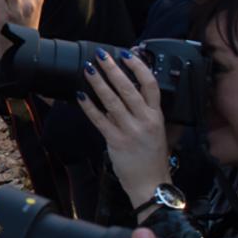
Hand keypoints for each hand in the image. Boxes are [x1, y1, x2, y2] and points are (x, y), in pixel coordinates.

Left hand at [79, 50, 171, 208]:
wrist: (150, 183)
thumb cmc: (152, 158)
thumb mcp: (155, 131)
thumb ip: (143, 113)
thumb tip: (125, 95)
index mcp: (157, 116)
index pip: (151, 85)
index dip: (139, 67)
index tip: (128, 54)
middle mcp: (145, 120)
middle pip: (129, 89)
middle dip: (113, 70)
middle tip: (102, 56)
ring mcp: (131, 131)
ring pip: (112, 101)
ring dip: (98, 83)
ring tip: (88, 69)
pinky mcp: (116, 142)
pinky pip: (100, 120)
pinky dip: (89, 107)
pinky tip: (81, 96)